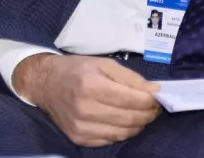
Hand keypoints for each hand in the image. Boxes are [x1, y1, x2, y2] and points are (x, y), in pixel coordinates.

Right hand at [14, 53, 160, 146]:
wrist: (45, 84)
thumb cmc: (77, 69)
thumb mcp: (104, 63)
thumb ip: (130, 78)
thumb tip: (154, 91)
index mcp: (92, 85)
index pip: (130, 100)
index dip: (149, 101)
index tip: (158, 98)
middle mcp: (85, 109)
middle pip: (128, 119)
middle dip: (148, 115)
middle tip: (155, 109)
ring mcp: (80, 127)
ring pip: (121, 133)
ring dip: (138, 126)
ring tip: (143, 115)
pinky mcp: (78, 138)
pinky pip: (109, 140)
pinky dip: (122, 133)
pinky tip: (125, 122)